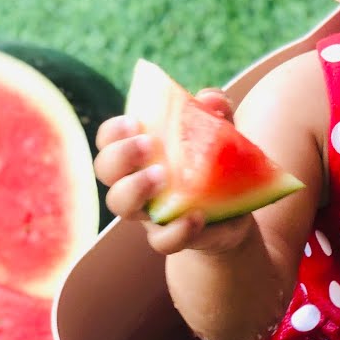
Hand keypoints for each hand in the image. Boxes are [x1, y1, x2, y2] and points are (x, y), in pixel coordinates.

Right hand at [93, 88, 252, 254]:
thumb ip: (216, 112)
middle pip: (105, 170)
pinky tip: (197, 216)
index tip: (134, 122)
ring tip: (162, 176)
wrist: (234, 209)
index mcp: (141, 153)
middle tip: (148, 144)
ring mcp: (150, 211)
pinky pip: (161, 241)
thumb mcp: (222, 132)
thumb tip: (211, 99)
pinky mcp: (172, 236)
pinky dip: (176, 230)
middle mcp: (136, 182)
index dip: (114, 131)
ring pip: (122, 207)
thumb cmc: (216, 161)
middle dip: (121, 155)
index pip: (109, 139)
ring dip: (135, 189)